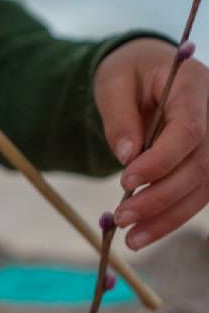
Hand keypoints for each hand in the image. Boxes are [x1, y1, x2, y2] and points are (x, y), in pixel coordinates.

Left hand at [94, 38, 208, 248]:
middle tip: (122, 218)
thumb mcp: (113, 84)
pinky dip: (171, 218)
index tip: (127, 181)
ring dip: (167, 218)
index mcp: (194, 87)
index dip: (161, 161)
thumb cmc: (129, 74)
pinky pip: (197, 194)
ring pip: (203, 186)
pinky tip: (144, 235)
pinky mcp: (206, 162)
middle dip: (160, 197)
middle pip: (200, 164)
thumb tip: (127, 157)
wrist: (146, 72)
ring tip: (132, 240)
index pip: (189, 130)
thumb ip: (118, 117)